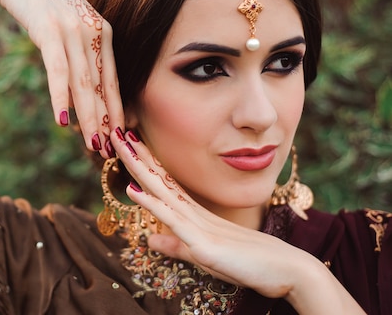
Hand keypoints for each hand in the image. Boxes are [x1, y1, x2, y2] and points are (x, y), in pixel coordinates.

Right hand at [0, 0, 123, 156]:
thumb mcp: (72, 27)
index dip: (117, 111)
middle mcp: (94, 34)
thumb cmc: (47, 5)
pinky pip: (58, 71)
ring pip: (83, 83)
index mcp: (104, 34)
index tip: (122, 137)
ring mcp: (73, 32)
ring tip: (92, 144)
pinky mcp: (50, 31)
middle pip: (101, 87)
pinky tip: (61, 120)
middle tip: (110, 151)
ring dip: (88, 117)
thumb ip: (83, 52)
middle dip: (106, 122)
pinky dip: (60, 97)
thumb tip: (85, 88)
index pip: (113, 81)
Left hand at [110, 129, 365, 313]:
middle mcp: (194, 213)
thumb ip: (176, 246)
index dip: (144, 165)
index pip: (163, 184)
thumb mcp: (203, 257)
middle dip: (136, 156)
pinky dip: (151, 203)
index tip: (127, 146)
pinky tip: (132, 189)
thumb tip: (149, 238)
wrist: (287, 271)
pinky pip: (171, 219)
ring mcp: (197, 225)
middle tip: (116, 132)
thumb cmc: (249, 265)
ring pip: (161, 191)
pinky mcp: (203, 243)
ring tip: (120, 146)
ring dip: (138, 168)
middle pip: (159, 179)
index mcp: (194, 214)